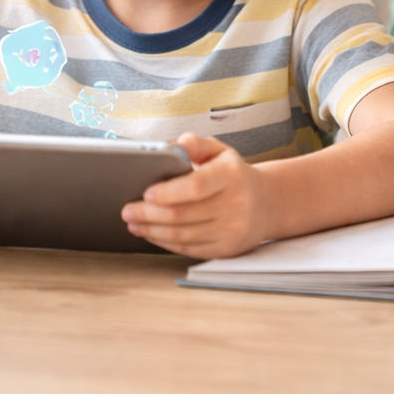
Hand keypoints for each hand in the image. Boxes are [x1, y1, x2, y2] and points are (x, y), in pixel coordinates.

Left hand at [122, 134, 269, 258]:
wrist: (265, 203)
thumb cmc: (234, 175)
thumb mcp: (220, 152)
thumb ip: (196, 144)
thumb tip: (176, 144)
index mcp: (232, 175)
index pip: (195, 186)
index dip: (167, 193)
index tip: (145, 194)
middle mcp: (236, 204)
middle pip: (183, 214)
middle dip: (149, 214)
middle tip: (127, 210)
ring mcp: (232, 229)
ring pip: (182, 235)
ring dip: (152, 230)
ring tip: (134, 222)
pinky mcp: (226, 248)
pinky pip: (189, 248)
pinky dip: (165, 242)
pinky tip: (152, 234)